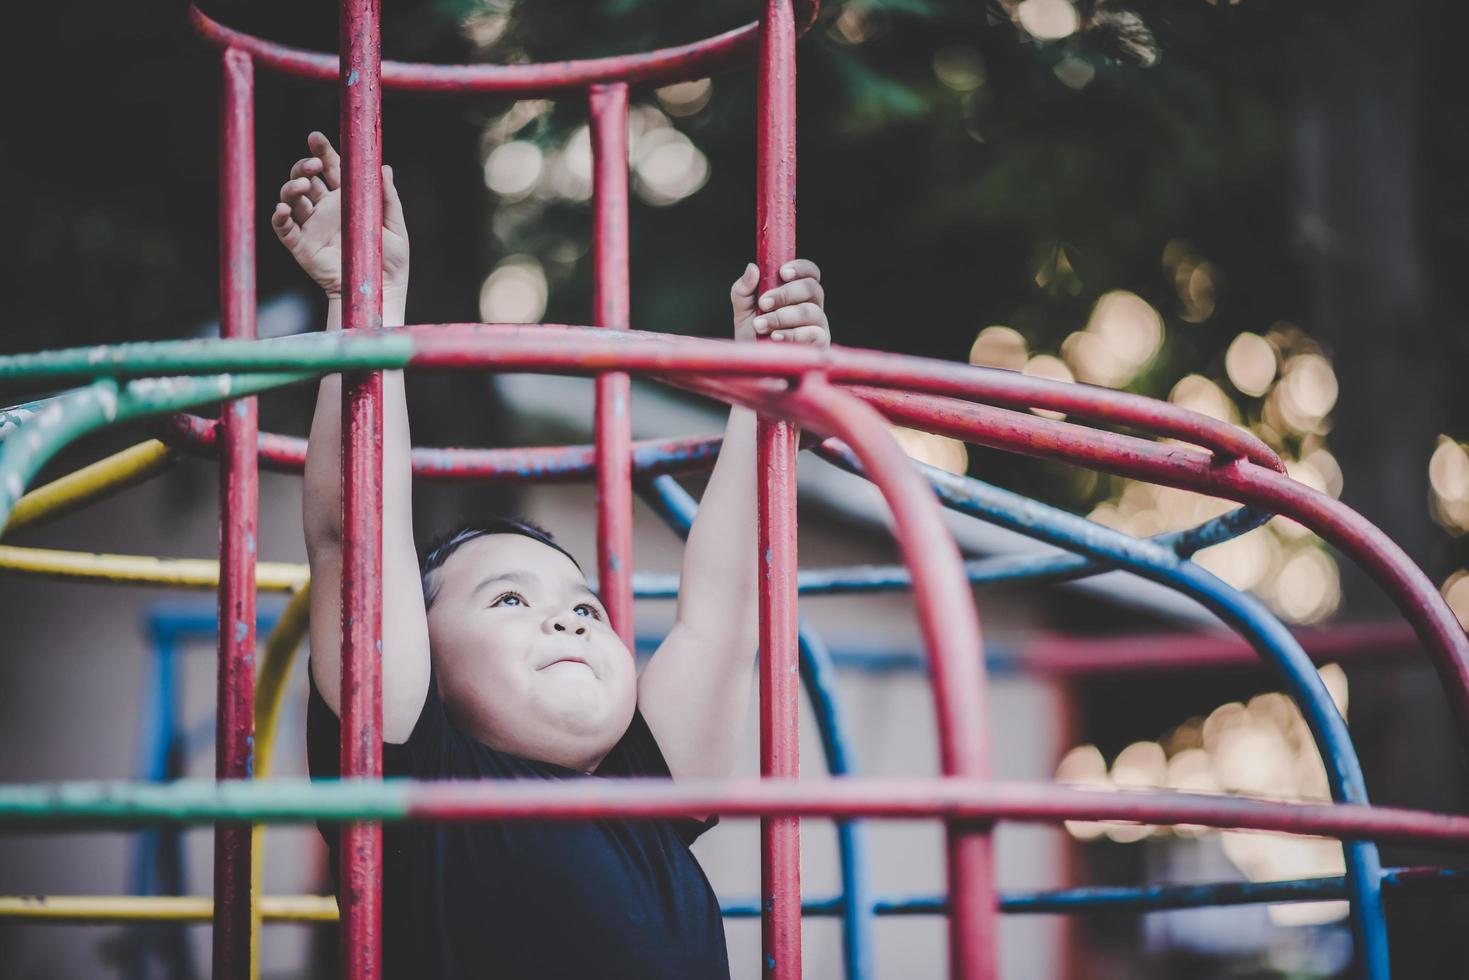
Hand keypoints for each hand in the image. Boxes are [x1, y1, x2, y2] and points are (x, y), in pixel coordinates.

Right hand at [271, 132, 409, 300]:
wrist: (380, 290)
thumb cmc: (390, 259)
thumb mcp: (394, 225)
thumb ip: (387, 197)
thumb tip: (383, 167)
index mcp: (346, 198)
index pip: (331, 168)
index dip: (322, 151)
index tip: (316, 137)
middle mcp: (326, 208)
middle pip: (306, 177)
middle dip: (305, 165)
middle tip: (314, 165)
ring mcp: (312, 226)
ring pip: (292, 197)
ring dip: (292, 187)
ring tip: (303, 185)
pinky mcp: (301, 246)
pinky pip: (283, 227)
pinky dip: (279, 216)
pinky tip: (284, 208)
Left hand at [730, 259, 828, 346]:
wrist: (754, 367)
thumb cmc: (752, 335)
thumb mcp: (743, 310)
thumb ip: (744, 289)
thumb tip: (752, 268)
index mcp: (799, 293)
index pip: (810, 273)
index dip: (800, 268)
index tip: (782, 273)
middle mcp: (813, 307)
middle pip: (812, 288)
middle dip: (785, 294)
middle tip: (763, 304)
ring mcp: (819, 326)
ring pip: (810, 312)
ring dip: (782, 316)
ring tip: (760, 325)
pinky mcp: (820, 346)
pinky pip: (813, 334)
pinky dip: (791, 334)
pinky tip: (775, 337)